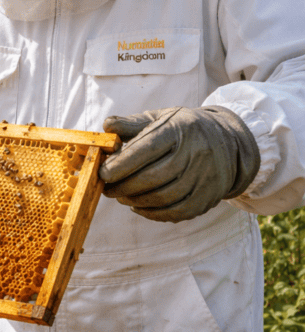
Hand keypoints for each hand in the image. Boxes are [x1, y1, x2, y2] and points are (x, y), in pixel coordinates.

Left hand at [99, 106, 259, 221]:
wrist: (228, 144)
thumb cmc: (184, 130)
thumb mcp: (161, 118)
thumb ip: (132, 124)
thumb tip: (107, 127)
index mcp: (179, 130)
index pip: (146, 149)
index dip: (121, 164)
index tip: (102, 173)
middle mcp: (194, 154)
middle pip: (152, 178)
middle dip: (123, 186)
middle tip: (106, 188)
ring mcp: (203, 178)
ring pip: (161, 198)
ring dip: (134, 200)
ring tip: (120, 196)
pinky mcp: (206, 198)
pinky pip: (174, 212)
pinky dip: (151, 213)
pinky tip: (138, 206)